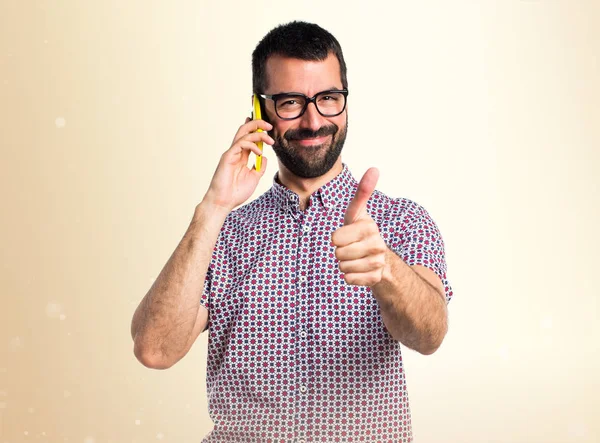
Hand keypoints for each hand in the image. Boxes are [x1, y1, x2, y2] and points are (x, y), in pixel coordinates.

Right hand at [203, 118, 273, 211]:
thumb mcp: (254, 178)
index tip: (269, 128)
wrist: (224, 202)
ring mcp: (231, 153)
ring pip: (243, 134)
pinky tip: (259, 153)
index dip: (257, 129)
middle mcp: (236, 152)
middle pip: (245, 130)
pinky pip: (240, 144)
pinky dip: (252, 145)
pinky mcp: (227, 157)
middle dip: (257, 124)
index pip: (249, 137)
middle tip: (269, 125)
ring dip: (258, 133)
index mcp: (242, 156)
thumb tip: (265, 157)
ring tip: (269, 140)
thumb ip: (260, 167)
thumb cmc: (236, 192)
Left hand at [331, 167, 387, 285]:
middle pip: (338, 254)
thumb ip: (363, 192)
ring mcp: (378, 262)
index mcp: (370, 227)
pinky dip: (350, 277)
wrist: (381, 258)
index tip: (348, 235)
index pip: (335, 238)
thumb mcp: (358, 213)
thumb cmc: (362, 232)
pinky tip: (359, 270)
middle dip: (340, 252)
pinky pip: (349, 280)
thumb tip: (374, 168)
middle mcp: (377, 244)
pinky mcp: (376, 278)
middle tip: (352, 248)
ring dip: (344, 265)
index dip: (337, 238)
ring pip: (343, 268)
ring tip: (356, 258)